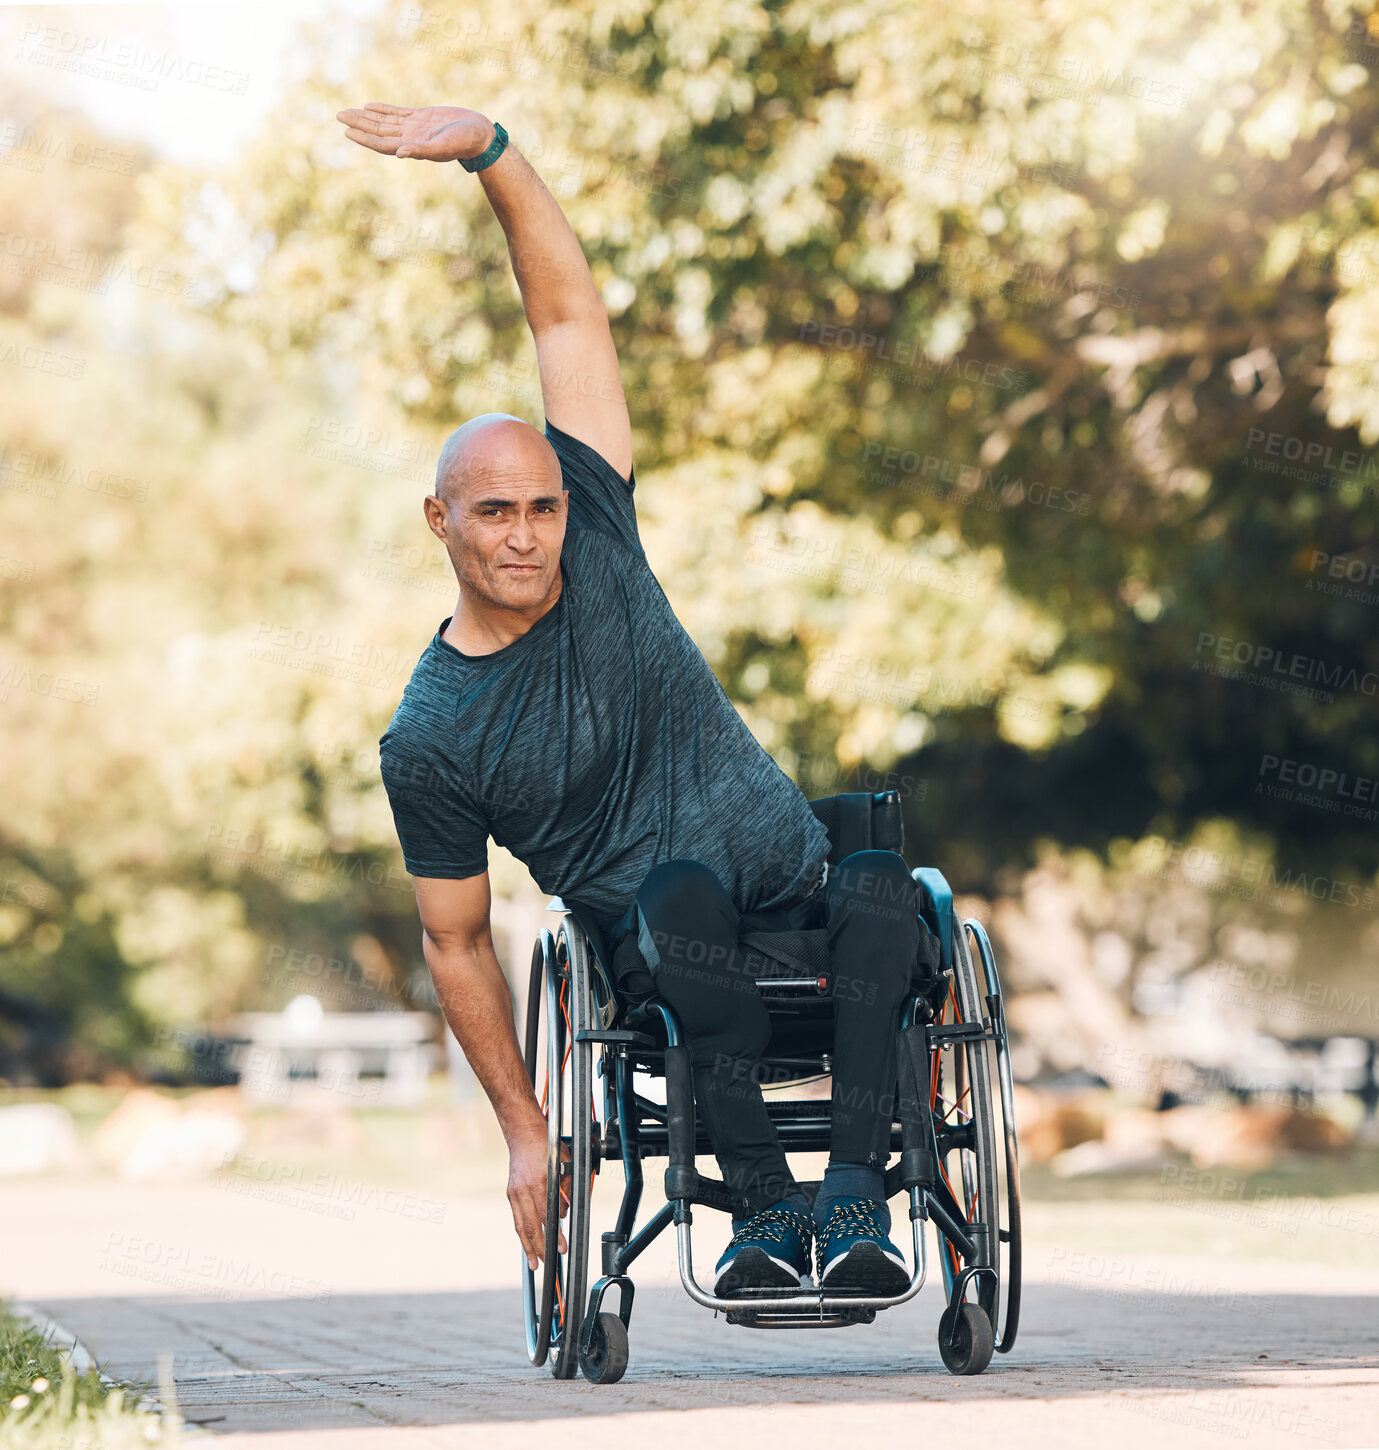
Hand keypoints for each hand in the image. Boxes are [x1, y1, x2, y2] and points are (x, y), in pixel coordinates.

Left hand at [336, 102, 495, 163]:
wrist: (479, 133)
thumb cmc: (463, 143)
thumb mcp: (442, 147)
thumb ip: (421, 150)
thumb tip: (400, 153)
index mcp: (412, 147)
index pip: (382, 143)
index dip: (364, 137)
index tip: (347, 130)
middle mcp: (410, 138)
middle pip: (378, 130)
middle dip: (359, 124)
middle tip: (338, 115)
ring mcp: (414, 127)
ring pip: (384, 121)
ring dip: (366, 117)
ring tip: (348, 111)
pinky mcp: (421, 117)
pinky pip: (397, 113)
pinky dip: (382, 110)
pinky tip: (370, 107)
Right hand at [506, 1116, 571, 1271]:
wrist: (523, 1134)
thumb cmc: (547, 1145)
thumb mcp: (566, 1163)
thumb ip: (567, 1189)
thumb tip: (564, 1214)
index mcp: (538, 1182)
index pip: (548, 1216)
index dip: (555, 1235)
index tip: (561, 1248)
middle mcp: (524, 1190)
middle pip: (532, 1226)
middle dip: (540, 1247)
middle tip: (548, 1263)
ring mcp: (515, 1193)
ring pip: (521, 1226)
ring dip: (528, 1246)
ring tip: (534, 1263)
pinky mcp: (511, 1194)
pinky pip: (517, 1219)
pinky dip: (522, 1234)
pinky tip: (527, 1244)